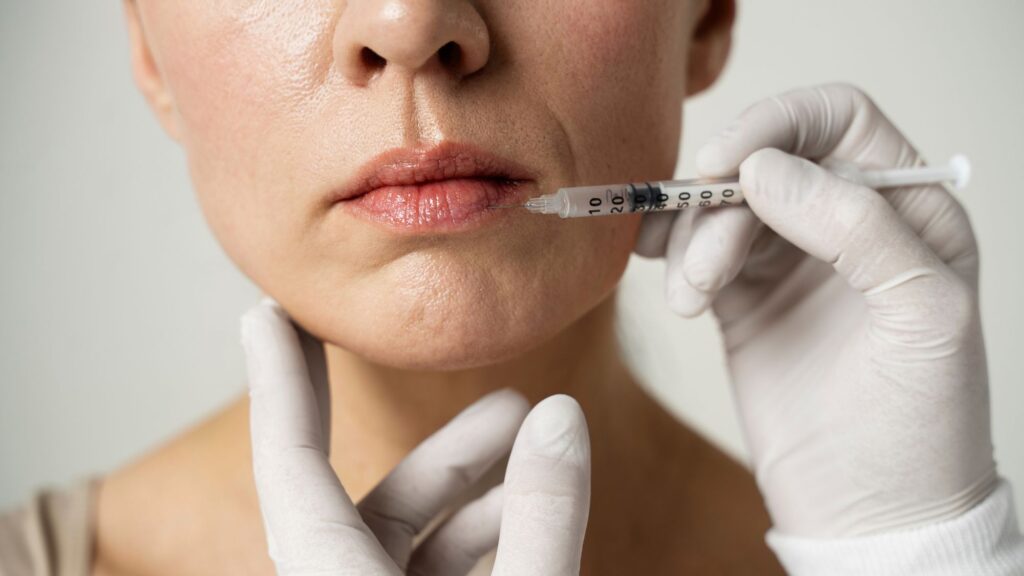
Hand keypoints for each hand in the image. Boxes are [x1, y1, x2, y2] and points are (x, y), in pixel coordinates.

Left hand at [240, 298, 590, 574]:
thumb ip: (542, 518)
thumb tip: (561, 414)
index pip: (289, 460)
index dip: (276, 378)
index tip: (265, 311)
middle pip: (364, 495)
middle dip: (433, 433)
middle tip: (441, 357)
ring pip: (404, 534)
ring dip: (466, 480)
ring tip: (526, 426)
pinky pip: (428, 570)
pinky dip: (475, 530)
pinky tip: (526, 506)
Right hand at [636, 83, 996, 536]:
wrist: (865, 508)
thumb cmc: (920, 420)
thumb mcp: (921, 313)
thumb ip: (858, 226)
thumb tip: (763, 169)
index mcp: (907, 208)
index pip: (837, 120)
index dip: (777, 124)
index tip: (725, 164)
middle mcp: (846, 221)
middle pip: (764, 160)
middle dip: (721, 201)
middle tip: (705, 263)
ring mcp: (790, 258)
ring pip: (721, 205)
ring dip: (691, 240)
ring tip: (689, 300)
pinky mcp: (744, 296)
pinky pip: (695, 248)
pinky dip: (671, 254)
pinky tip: (669, 284)